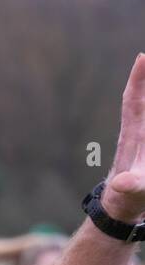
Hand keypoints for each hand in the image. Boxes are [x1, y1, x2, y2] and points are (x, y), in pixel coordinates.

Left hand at [102, 53, 144, 223]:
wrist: (121, 207)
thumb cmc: (127, 198)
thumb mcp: (130, 191)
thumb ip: (130, 186)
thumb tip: (122, 184)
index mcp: (133, 135)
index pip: (133, 101)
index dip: (137, 80)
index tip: (142, 57)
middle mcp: (137, 130)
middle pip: (144, 96)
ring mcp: (143, 135)